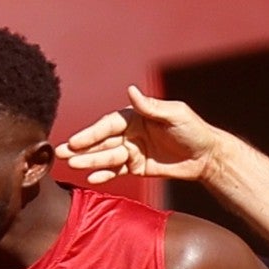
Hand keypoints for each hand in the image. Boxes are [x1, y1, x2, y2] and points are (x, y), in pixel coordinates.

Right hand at [56, 85, 223, 184]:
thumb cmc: (193, 130)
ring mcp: (132, 151)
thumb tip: (130, 89)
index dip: (92, 133)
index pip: (108, 125)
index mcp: (135, 116)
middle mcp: (130, 133)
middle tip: (60, 153)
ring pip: (106, 157)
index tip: (76, 141)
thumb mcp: (175, 115)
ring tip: (72, 166)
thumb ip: (151, 106)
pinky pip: (117, 172)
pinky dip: (105, 175)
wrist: (207, 156)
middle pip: (102, 141)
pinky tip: (91, 179)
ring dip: (89, 161)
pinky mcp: (138, 167)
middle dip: (81, 148)